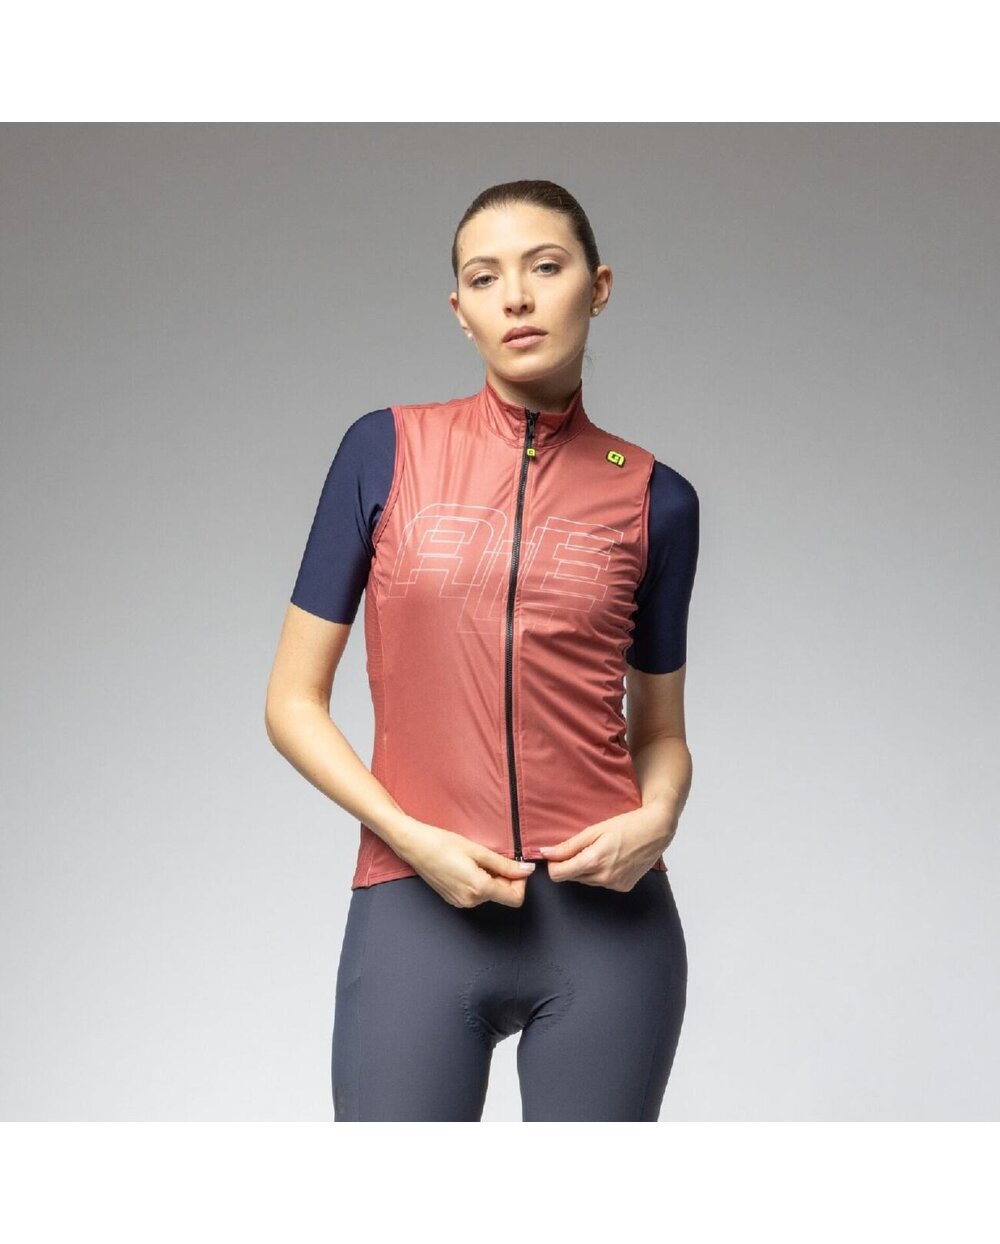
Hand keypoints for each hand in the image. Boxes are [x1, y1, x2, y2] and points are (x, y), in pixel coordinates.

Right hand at [400, 821, 536, 907]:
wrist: (415, 846)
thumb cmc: (443, 844)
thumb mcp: (478, 851)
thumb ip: (505, 865)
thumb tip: (527, 871)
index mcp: (480, 889)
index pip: (516, 898)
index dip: (521, 882)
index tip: (515, 865)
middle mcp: (471, 901)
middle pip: (503, 896)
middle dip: (506, 878)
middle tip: (494, 857)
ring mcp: (461, 903)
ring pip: (490, 894)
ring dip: (492, 879)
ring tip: (477, 860)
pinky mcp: (454, 900)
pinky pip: (476, 894)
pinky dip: (480, 882)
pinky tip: (468, 866)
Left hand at [539, 802, 677, 890]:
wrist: (656, 830)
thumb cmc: (627, 825)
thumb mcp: (594, 830)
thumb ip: (568, 845)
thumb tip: (546, 853)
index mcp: (594, 861)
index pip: (558, 875)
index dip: (554, 864)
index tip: (556, 854)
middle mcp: (604, 878)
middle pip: (572, 877)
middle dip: (572, 864)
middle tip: (585, 847)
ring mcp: (615, 885)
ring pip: (586, 881)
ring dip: (587, 868)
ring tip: (602, 850)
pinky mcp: (623, 887)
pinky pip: (601, 883)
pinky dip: (601, 873)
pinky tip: (613, 859)